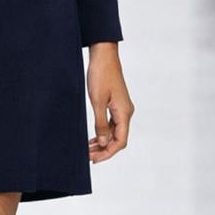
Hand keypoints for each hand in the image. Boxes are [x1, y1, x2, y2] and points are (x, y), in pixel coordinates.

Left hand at [86, 44, 133, 162]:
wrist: (103, 55)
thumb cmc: (100, 75)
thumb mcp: (97, 101)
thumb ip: (100, 124)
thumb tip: (104, 143)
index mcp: (124, 113)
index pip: (120, 141)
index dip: (108, 153)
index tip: (94, 159)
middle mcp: (126, 112)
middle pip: (118, 139)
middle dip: (104, 150)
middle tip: (87, 156)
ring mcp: (122, 108)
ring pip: (114, 132)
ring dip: (103, 142)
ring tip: (88, 150)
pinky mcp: (116, 104)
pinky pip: (112, 124)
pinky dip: (103, 132)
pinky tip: (93, 138)